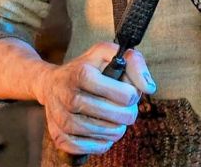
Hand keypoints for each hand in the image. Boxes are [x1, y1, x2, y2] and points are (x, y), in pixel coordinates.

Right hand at [34, 42, 155, 155]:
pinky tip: (104, 132)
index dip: (133, 94)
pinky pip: (88, 148)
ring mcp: (61, 118)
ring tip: (116, 119)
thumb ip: (134, 62)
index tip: (128, 91)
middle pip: (116, 116)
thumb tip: (149, 88)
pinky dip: (101, 143)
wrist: (51, 83)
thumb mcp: (109, 53)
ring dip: (116, 129)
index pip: (125, 95)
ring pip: (104, 133)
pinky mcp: (58, 136)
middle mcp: (68, 96)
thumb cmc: (87, 67)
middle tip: (126, 108)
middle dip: (128, 113)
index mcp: (82, 74)